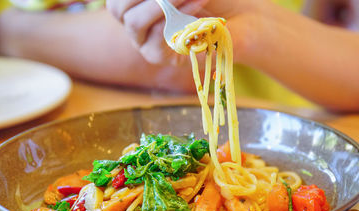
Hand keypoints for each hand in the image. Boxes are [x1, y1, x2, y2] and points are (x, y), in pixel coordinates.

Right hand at [106, 0, 265, 64]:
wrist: (240, 18)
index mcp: (136, 3)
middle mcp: (136, 23)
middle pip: (118, 9)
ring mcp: (145, 43)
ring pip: (134, 24)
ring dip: (162, 4)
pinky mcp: (161, 57)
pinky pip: (157, 40)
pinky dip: (177, 19)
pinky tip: (198, 5)